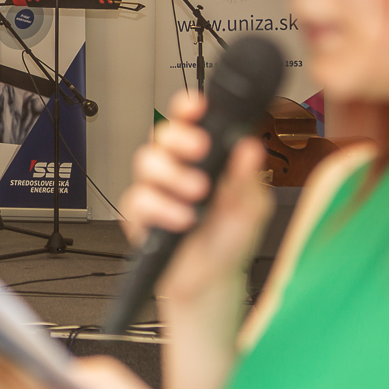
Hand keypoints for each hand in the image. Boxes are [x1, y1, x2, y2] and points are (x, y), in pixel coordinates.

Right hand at [120, 90, 271, 304]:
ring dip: (173, 175)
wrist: (213, 281)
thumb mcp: (250, 208)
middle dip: (180, 137)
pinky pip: (138, 200)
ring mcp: (155, 191)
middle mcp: (176, 168)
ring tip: (198, 193)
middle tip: (200, 148)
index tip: (199, 107)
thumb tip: (249, 147)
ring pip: (146, 162)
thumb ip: (247, 178)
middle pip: (162, 135)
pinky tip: (183, 218)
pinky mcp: (139, 216)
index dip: (189, 108)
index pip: (189, 122)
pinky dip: (162, 208)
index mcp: (203, 158)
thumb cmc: (229, 240)